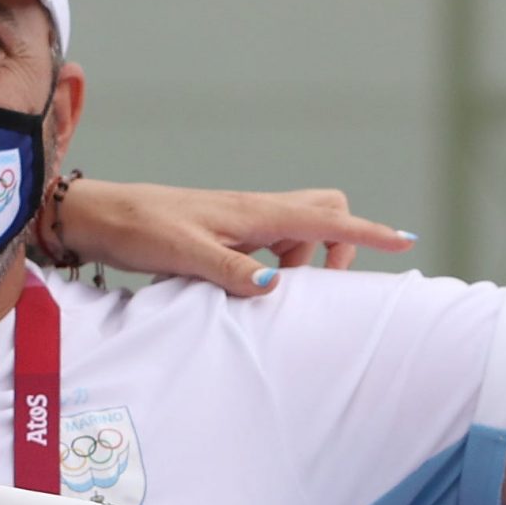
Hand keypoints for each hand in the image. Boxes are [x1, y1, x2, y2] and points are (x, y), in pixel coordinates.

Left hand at [54, 181, 415, 296]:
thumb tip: (276, 286)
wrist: (101, 217)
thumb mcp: (185, 255)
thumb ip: (231, 271)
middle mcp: (254, 211)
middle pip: (325, 212)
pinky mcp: (225, 231)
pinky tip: (246, 287)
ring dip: (300, 261)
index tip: (405, 241)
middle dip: (337, 245)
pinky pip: (270, 243)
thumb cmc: (140, 230)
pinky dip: (275, 264)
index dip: (368, 233)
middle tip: (317, 286)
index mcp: (254, 213)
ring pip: (298, 229)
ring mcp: (241, 220)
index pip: (327, 219)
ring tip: (266, 293)